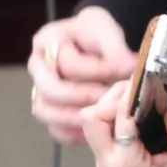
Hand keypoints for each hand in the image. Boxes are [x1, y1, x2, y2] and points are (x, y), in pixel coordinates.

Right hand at [28, 7, 138, 144]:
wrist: (97, 44)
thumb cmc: (98, 35)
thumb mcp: (107, 31)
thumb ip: (116, 50)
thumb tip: (128, 67)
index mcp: (47, 41)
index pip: (67, 63)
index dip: (96, 71)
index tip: (122, 72)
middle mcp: (38, 67)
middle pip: (49, 90)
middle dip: (81, 98)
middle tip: (108, 98)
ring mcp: (40, 91)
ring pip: (45, 111)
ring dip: (73, 119)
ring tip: (100, 117)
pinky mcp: (51, 112)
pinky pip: (54, 129)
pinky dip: (72, 134)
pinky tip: (93, 132)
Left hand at [80, 81, 166, 166]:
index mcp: (125, 165)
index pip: (117, 117)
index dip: (131, 94)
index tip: (148, 80)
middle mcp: (107, 165)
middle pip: (92, 118)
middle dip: (114, 98)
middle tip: (140, 88)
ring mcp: (104, 166)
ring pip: (93, 123)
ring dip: (112, 105)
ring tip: (139, 96)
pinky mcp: (108, 164)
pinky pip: (102, 133)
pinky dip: (114, 116)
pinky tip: (135, 111)